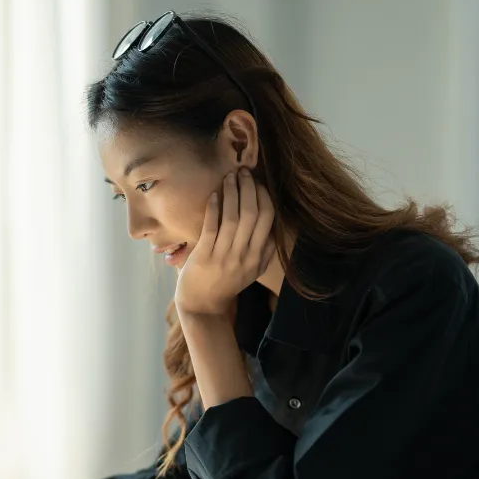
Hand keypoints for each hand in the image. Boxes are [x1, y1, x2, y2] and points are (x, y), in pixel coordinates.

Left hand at [175, 168, 274, 317]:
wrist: (202, 306)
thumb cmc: (226, 284)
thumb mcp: (253, 272)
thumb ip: (265, 253)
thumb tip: (275, 230)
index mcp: (258, 257)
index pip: (267, 220)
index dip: (264, 197)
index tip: (258, 183)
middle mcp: (244, 256)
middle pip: (252, 214)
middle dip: (249, 189)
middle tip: (243, 172)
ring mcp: (224, 256)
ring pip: (233, 218)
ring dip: (232, 193)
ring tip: (229, 177)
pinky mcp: (204, 256)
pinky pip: (211, 227)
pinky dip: (214, 208)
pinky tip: (214, 194)